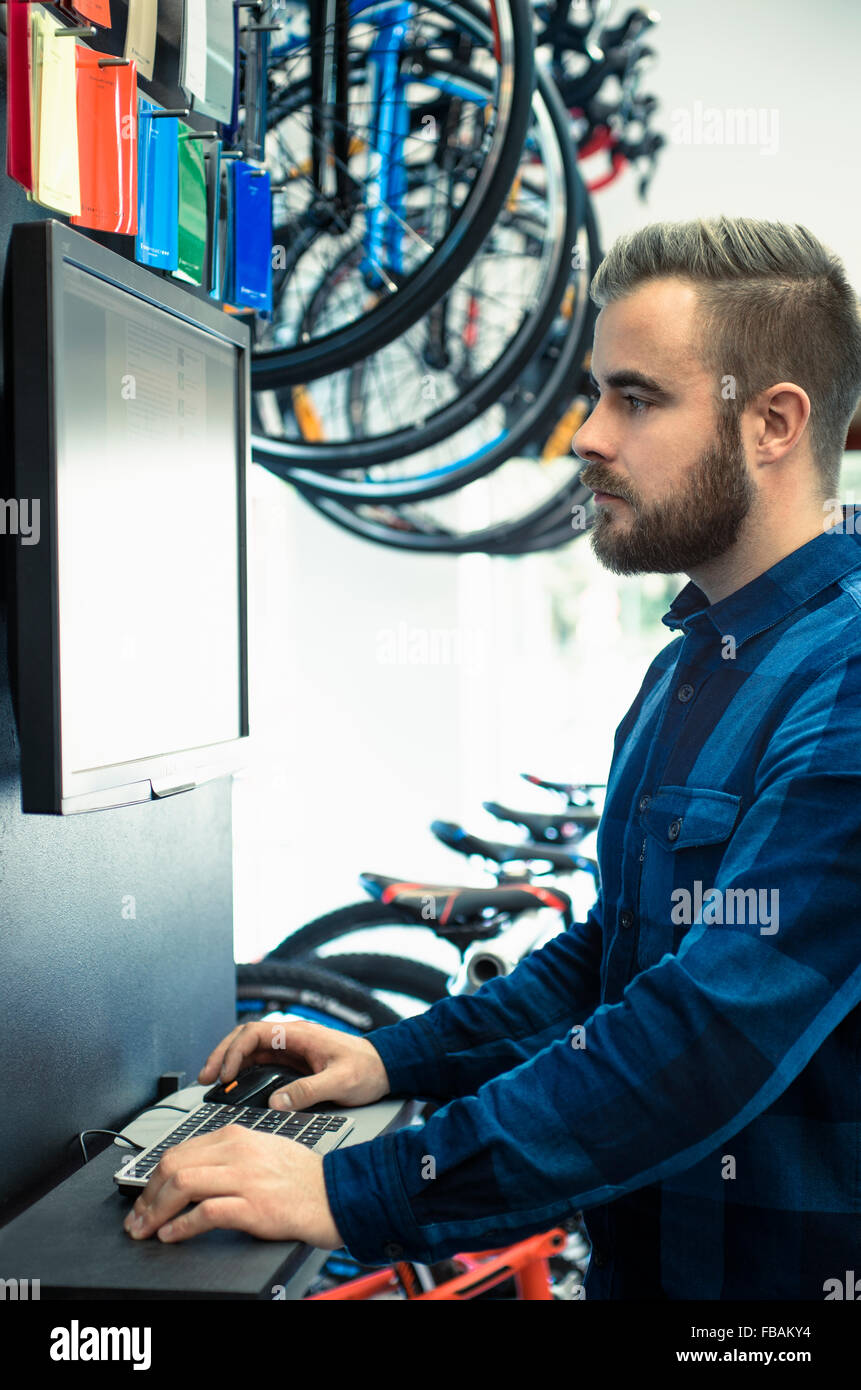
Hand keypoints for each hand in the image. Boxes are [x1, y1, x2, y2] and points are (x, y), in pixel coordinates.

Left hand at [123, 1124, 342, 1246]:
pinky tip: (171, 1235)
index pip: (179, 1150)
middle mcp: (237, 1151)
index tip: (143, 1199)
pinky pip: (205, 1212)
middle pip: (173, 1165)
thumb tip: (190, 1176)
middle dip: (146, 1195)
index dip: (152, 1178)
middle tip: (137, 1219)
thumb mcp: (262, 1151)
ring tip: (146, 1229)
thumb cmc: (303, 1177)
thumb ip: (227, 1157)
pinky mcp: (253, 1206)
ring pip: (182, 1184)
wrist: (337, 1193)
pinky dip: (180, 1226)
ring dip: (155, 1211)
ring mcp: (245, 1178)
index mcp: (236, 1136)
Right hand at [197, 1019, 391, 1111]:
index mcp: (299, 1034)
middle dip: (222, 1055)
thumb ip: (308, 1091)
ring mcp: (290, 1049)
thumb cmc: (367, 1069)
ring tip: (212, 1082)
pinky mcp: (293, 1062)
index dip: (234, 1051)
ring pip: (250, 1050)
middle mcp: (291, 1038)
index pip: (255, 1033)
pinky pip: (260, 1062)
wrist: (386, 1067)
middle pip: (245, 1038)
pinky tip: (234, 1085)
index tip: (224, 1074)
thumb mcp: (340, 1082)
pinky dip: (243, 1071)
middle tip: (205, 1077)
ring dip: (230, 1063)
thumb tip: (275, 1102)